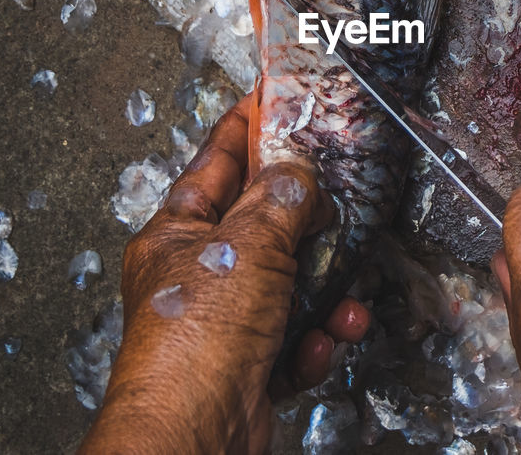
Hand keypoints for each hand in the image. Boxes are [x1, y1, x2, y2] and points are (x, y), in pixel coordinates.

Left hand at [79, 97, 369, 454]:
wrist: (196, 437)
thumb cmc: (194, 345)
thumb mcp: (247, 248)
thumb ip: (279, 201)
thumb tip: (298, 172)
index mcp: (178, 233)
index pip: (218, 160)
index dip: (250, 126)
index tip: (275, 99)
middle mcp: (198, 274)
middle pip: (265, 225)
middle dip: (310, 225)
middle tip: (340, 206)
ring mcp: (225, 321)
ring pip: (292, 285)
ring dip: (326, 294)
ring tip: (342, 302)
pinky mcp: (250, 362)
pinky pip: (296, 336)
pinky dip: (315, 340)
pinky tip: (317, 345)